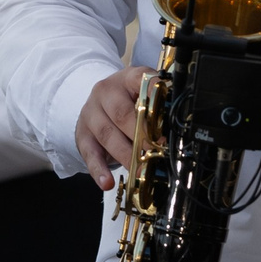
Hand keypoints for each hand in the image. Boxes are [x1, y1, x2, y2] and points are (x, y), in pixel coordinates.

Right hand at [78, 65, 153, 189]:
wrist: (97, 104)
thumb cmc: (127, 101)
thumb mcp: (142, 94)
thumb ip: (158, 105)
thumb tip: (177, 127)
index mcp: (127, 79)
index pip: (140, 80)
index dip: (154, 96)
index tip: (165, 112)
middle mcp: (105, 92)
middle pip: (121, 112)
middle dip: (140, 134)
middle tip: (155, 150)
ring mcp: (91, 113)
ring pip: (107, 135)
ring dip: (125, 154)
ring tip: (139, 170)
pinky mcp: (82, 135)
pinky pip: (90, 153)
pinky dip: (99, 170)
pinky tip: (107, 182)